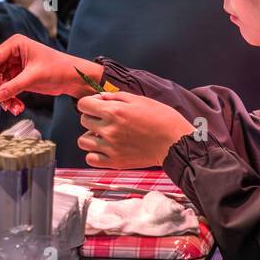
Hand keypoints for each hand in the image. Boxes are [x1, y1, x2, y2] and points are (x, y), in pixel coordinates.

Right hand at [0, 34, 103, 114]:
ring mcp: (15, 65)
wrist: (73, 77)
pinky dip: (10, 98)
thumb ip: (14, 86)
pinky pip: (7, 88)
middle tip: (4, 102)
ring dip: (4, 97)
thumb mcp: (35, 77)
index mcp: (16, 44)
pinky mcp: (19, 76)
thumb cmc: (60, 68)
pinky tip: (17, 106)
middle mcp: (13, 53)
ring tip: (14, 108)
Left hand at [76, 92, 195, 169]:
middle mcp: (109, 129)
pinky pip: (90, 159)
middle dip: (93, 118)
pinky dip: (95, 154)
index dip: (89, 103)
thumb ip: (116, 97)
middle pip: (83, 121)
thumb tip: (100, 97)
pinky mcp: (115, 162)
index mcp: (114, 111)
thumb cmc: (162, 119)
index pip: (83, 104)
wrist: (176, 143)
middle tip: (107, 121)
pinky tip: (105, 149)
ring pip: (83, 141)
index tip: (97, 107)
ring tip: (105, 136)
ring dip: (91, 137)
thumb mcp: (140, 100)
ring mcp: (111, 147)